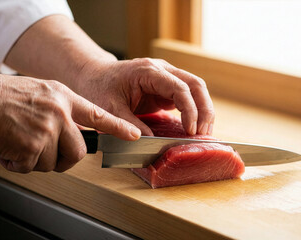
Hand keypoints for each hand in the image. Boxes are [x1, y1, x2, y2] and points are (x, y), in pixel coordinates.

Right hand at [0, 74, 139, 172]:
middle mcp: (59, 113)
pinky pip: (31, 168)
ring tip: (19, 140)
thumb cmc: (4, 96)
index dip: (118, 127)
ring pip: (53, 163)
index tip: (134, 135)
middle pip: (79, 152)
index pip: (98, 115)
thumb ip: (62, 109)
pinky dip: (18, 163)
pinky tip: (8, 145)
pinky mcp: (30, 147)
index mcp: (63, 98)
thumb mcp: (41, 92)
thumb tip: (74, 130)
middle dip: (63, 158)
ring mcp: (46, 130)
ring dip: (35, 159)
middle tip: (44, 150)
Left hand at [75, 58, 214, 135]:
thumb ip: (129, 124)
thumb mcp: (110, 108)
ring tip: (204, 133)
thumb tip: (149, 141)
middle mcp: (162, 70)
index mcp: (148, 72)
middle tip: (205, 134)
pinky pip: (188, 96)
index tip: (191, 131)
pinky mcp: (166, 87)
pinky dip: (195, 110)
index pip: (179, 88)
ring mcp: (166, 77)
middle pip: (195, 84)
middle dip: (204, 110)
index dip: (190, 110)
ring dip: (203, 110)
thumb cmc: (99, 89)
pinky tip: (195, 126)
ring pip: (195, 89)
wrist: (95, 76)